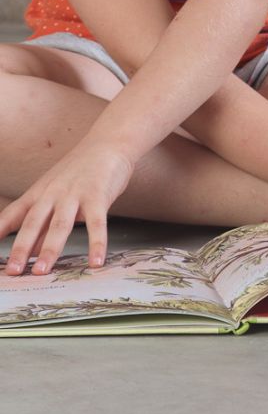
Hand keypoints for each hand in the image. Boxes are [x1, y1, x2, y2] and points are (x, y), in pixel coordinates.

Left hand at [0, 141, 134, 275]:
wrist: (109, 142)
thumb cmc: (82, 169)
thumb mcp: (56, 190)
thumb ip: (44, 220)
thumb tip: (31, 251)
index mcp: (39, 192)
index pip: (13, 214)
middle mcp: (53, 193)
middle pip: (34, 223)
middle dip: (21, 249)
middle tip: (13, 271)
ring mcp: (75, 194)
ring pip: (60, 225)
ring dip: (49, 249)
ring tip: (41, 271)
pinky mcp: (99, 196)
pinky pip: (97, 223)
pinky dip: (96, 243)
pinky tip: (96, 261)